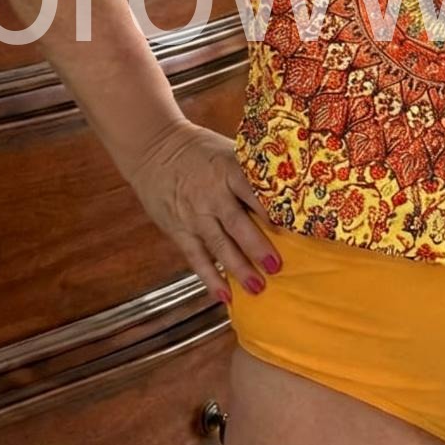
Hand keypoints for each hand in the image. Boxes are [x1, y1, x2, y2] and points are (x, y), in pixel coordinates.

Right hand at [126, 118, 281, 303]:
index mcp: (228, 170)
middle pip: (237, 223)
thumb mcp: (229, 151)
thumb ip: (252, 172)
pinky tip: (224, 296)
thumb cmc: (202, 151)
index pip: (252, 192)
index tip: (291, 229)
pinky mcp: (179, 230)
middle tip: (276, 266)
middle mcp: (212, 194)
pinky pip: (196, 257)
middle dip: (257, 246)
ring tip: (257, 287)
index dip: (270, 211)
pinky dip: (210, 277)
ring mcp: (194, 214)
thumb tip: (291, 188)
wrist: (154, 149)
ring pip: (218, 244)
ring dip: (237, 268)